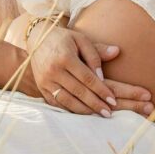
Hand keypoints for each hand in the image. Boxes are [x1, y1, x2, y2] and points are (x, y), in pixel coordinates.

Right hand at [28, 25, 151, 116]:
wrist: (37, 39)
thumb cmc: (63, 39)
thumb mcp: (80, 39)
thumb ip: (97, 50)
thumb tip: (116, 53)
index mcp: (65, 57)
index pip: (87, 78)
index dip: (101, 90)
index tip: (113, 100)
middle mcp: (53, 70)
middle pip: (78, 91)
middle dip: (95, 103)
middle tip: (108, 113)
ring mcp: (45, 80)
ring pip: (66, 100)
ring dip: (83, 110)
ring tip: (97, 115)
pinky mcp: (41, 87)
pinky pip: (56, 102)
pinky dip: (69, 109)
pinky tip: (81, 112)